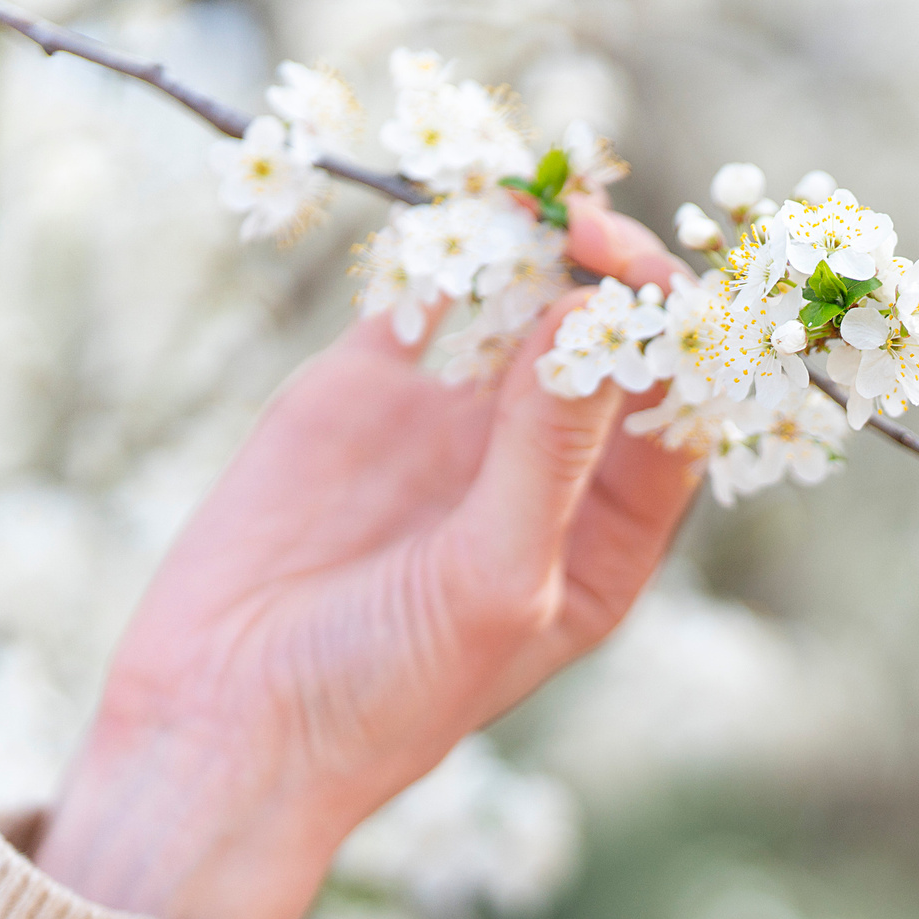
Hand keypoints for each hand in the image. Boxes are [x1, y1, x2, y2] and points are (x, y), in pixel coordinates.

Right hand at [34, 199, 697, 918]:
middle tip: (601, 229)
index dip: (691, 351)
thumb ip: (544, 453)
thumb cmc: (390, 691)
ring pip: (526, 304)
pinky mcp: (369, 387)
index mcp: (611, 532)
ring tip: (542, 195)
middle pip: (613, 346)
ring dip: (542, 246)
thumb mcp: (492, 579)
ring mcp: (461, 419)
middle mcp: (549, 465)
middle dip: (621, 281)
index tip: (686, 293)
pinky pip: (427, 295)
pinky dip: (448, 248)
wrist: (227, 723)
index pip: (679, 418)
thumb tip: (595, 320)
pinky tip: (463, 207)